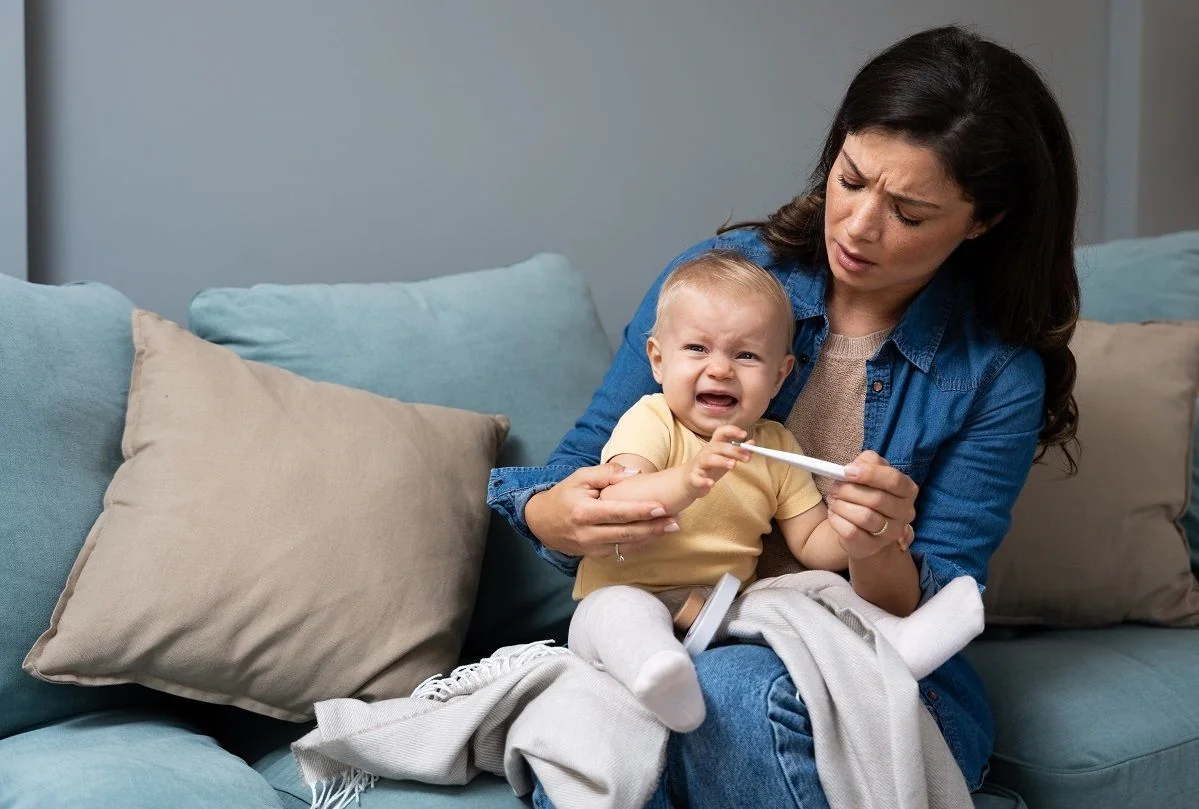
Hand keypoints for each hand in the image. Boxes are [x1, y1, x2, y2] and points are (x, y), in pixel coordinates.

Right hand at [524, 462, 679, 559]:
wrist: (541, 522)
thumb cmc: (564, 495)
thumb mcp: (581, 477)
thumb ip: (607, 474)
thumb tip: (634, 474)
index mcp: (583, 512)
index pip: (617, 512)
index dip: (640, 511)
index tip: (661, 507)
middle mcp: (587, 533)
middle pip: (626, 532)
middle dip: (653, 528)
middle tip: (676, 522)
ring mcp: (591, 548)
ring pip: (626, 545)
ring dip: (650, 537)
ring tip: (671, 527)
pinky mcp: (595, 555)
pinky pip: (621, 550)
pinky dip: (639, 543)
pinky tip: (654, 534)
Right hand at [685, 425, 749, 497]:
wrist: (689, 481)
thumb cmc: (709, 468)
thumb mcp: (725, 458)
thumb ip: (738, 451)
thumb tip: (752, 443)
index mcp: (714, 446)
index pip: (721, 432)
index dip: (732, 431)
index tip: (744, 434)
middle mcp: (705, 453)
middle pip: (717, 446)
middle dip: (733, 450)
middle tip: (747, 457)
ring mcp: (698, 466)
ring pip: (707, 459)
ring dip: (720, 461)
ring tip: (733, 465)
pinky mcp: (693, 479)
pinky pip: (697, 479)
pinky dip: (703, 481)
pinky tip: (711, 484)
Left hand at [826, 450, 917, 558]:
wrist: (861, 525)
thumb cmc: (867, 491)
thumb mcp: (869, 470)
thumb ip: (866, 462)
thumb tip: (852, 468)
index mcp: (908, 490)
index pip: (894, 480)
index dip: (869, 474)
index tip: (846, 471)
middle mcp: (905, 512)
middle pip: (877, 499)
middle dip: (849, 491)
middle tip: (834, 487)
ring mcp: (891, 533)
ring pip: (864, 517)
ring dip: (842, 505)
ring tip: (833, 500)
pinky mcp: (872, 546)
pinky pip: (851, 532)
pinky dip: (837, 520)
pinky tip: (833, 514)